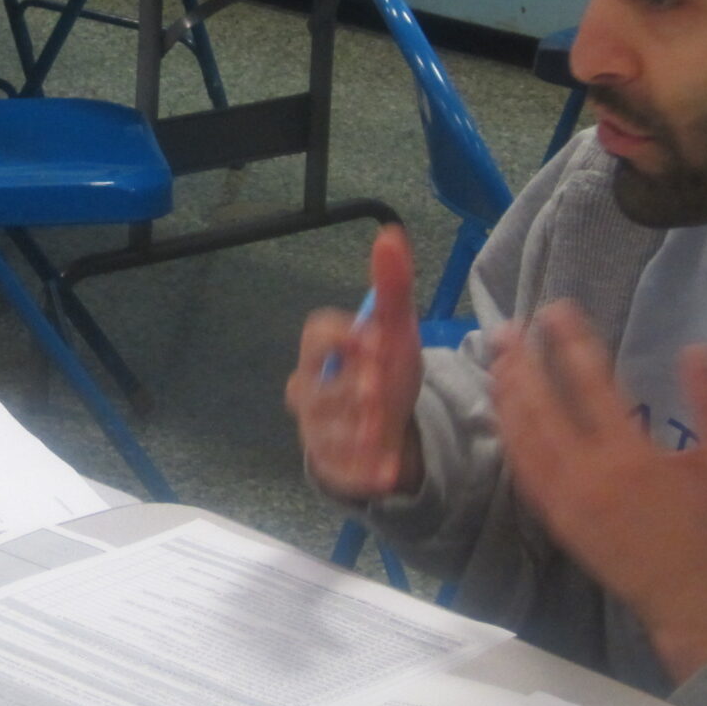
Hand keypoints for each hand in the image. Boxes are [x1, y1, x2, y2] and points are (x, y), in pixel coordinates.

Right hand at [286, 225, 424, 499]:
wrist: (391, 428)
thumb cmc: (385, 370)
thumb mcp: (396, 329)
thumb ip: (392, 286)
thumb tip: (391, 233)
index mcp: (321, 352)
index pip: (316, 334)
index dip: (340, 337)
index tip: (371, 338)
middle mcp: (310, 391)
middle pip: (315, 387)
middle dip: (346, 388)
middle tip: (376, 390)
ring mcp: (317, 431)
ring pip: (324, 431)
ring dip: (351, 431)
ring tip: (378, 431)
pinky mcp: (333, 466)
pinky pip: (342, 470)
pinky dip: (365, 472)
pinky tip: (389, 471)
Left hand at [489, 302, 706, 682]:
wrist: (686, 597)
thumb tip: (698, 349)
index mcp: (630, 454)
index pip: (590, 383)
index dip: (570, 342)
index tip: (555, 310)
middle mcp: (587, 474)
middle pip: (541, 405)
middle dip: (520, 362)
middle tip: (508, 326)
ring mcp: (564, 499)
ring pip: (523, 437)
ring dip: (506, 395)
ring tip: (497, 359)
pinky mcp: (554, 519)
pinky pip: (522, 472)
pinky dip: (509, 438)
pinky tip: (502, 415)